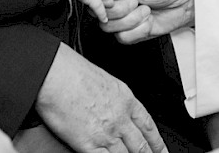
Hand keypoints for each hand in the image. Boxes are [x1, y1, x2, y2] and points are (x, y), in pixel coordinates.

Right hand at [37, 45, 165, 152]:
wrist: (58, 75)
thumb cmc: (75, 72)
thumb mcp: (107, 81)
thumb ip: (116, 99)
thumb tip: (117, 108)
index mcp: (126, 100)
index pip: (148, 126)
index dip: (157, 142)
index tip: (161, 150)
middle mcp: (120, 118)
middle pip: (140, 145)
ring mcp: (106, 134)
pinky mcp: (88, 145)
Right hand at [97, 0, 194, 43]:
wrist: (187, 2)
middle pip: (98, 10)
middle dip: (120, 9)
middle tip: (136, 1)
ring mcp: (121, 14)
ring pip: (107, 26)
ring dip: (130, 20)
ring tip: (145, 10)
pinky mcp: (130, 30)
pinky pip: (122, 37)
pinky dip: (138, 30)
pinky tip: (148, 20)